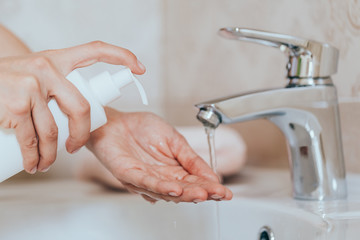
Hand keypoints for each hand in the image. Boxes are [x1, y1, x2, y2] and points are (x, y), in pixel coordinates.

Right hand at [0, 41, 144, 173]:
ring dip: (52, 155)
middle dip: (81, 135)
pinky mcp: (14, 106)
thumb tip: (82, 115)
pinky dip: (34, 158)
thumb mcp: (36, 73)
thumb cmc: (9, 80)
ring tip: (45, 163)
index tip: (140, 68)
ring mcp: (31, 86)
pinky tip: (33, 164)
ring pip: (55, 131)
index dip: (121, 56)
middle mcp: (46, 68)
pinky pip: (33, 141)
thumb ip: (58, 86)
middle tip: (74, 148)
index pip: (95, 50)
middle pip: (82, 108)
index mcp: (57, 59)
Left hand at [86, 108, 232, 203]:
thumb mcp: (175, 140)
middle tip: (219, 195)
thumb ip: (191, 158)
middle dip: (203, 193)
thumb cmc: (142, 128)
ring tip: (203, 194)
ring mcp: (146, 179)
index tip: (225, 191)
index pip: (195, 182)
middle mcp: (161, 178)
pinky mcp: (130, 175)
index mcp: (174, 170)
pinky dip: (161, 187)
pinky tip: (175, 189)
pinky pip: (147, 183)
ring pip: (168, 191)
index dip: (211, 187)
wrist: (117, 121)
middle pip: (184, 190)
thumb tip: (212, 175)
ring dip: (186, 193)